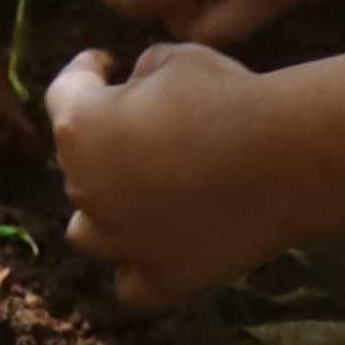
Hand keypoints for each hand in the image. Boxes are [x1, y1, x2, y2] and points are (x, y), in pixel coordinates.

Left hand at [44, 38, 291, 307]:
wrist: (280, 159)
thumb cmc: (225, 98)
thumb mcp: (176, 59)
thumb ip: (143, 71)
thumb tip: (138, 86)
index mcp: (80, 129)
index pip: (63, 93)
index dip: (85, 73)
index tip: (104, 63)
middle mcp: (86, 190)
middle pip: (78, 164)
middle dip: (104, 141)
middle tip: (148, 124)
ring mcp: (121, 241)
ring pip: (88, 233)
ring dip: (104, 211)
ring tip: (136, 196)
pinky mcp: (162, 277)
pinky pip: (132, 285)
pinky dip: (138, 267)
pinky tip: (155, 251)